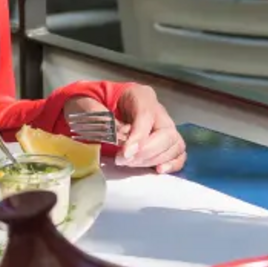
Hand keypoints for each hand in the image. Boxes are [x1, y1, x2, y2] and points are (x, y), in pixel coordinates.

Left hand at [69, 86, 185, 172]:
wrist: (98, 107)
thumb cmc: (95, 105)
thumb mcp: (89, 104)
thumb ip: (100, 117)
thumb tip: (118, 137)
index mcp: (140, 95)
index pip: (146, 116)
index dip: (139, 137)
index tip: (125, 153)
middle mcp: (158, 110)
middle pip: (166, 132)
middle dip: (146, 151)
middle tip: (124, 160)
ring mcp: (165, 126)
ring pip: (174, 144)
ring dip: (154, 159)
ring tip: (131, 163)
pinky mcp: (167, 142)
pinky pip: (178, 153)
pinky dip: (172, 164)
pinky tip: (158, 170)